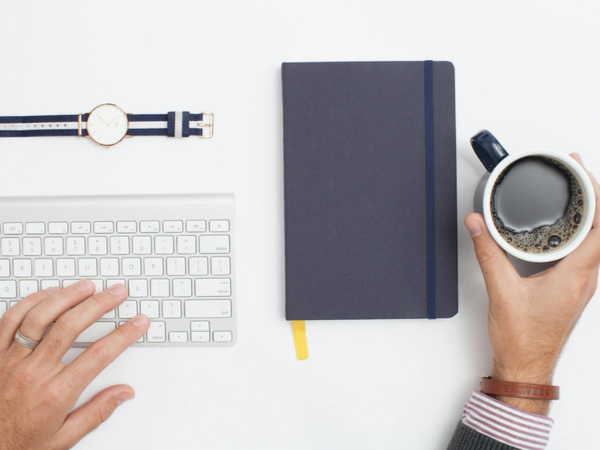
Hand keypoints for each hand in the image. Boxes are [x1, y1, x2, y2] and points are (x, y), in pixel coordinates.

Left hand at [0, 281, 149, 449]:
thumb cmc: (18, 444)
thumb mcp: (63, 438)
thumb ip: (96, 413)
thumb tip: (123, 394)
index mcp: (55, 394)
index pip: (99, 355)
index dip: (124, 335)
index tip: (139, 323)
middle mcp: (33, 373)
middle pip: (70, 327)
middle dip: (99, 304)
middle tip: (117, 292)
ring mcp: (11, 362)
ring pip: (39, 318)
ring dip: (66, 297)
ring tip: (86, 287)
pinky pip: (10, 321)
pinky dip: (29, 303)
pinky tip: (47, 294)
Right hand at [464, 152, 599, 414]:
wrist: (527, 367)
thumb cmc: (522, 339)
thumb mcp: (500, 290)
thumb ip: (487, 252)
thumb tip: (477, 224)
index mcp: (575, 275)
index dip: (596, 193)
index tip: (581, 170)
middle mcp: (585, 278)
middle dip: (594, 194)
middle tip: (577, 170)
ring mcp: (582, 283)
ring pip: (597, 240)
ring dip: (591, 213)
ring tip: (575, 191)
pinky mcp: (572, 287)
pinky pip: (586, 252)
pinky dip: (581, 231)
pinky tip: (565, 226)